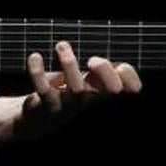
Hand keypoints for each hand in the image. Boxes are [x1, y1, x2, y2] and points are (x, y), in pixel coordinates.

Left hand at [15, 40, 141, 139]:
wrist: (40, 120)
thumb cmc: (69, 95)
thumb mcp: (89, 81)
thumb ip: (102, 70)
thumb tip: (120, 66)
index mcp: (102, 90)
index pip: (127, 88)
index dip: (129, 78)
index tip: (120, 66)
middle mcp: (90, 98)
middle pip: (106, 90)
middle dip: (105, 72)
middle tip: (93, 60)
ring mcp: (69, 104)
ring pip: (76, 88)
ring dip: (70, 64)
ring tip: (62, 45)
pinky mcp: (47, 104)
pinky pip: (43, 89)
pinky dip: (38, 72)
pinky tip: (36, 57)